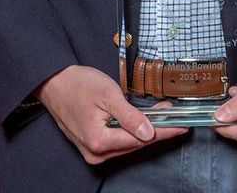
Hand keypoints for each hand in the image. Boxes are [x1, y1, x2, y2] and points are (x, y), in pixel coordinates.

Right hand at [34, 65, 187, 164]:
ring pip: (128, 144)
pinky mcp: (93, 146)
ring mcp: (94, 152)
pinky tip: (143, 122)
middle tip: (175, 115)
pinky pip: (119, 142)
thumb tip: (149, 133)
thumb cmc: (78, 84)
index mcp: (99, 141)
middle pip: (136, 144)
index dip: (164, 131)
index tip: (182, 126)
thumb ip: (129, 116)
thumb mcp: (107, 94)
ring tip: (163, 115)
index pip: (141, 139)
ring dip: (145, 130)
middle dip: (157, 129)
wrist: (55, 83)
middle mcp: (96, 153)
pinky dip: (132, 131)